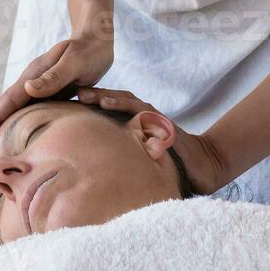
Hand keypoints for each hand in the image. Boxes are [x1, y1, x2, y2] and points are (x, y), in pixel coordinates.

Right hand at [0, 35, 113, 161]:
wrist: (96, 41)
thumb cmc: (88, 50)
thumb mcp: (74, 62)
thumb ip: (54, 76)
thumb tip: (27, 88)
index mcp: (32, 76)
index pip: (7, 102)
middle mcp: (29, 85)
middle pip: (1, 111)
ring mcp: (35, 92)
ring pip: (10, 117)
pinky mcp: (45, 98)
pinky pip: (24, 118)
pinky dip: (12, 132)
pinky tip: (11, 146)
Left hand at [74, 86, 227, 195]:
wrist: (203, 165)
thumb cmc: (170, 165)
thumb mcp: (142, 161)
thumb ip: (123, 160)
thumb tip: (93, 177)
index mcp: (135, 125)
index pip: (110, 109)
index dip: (90, 105)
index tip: (66, 104)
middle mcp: (142, 117)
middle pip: (113, 100)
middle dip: (91, 95)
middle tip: (67, 93)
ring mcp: (152, 117)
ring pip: (124, 100)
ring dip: (103, 95)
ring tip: (83, 95)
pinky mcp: (161, 122)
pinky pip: (140, 109)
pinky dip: (123, 104)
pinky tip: (107, 102)